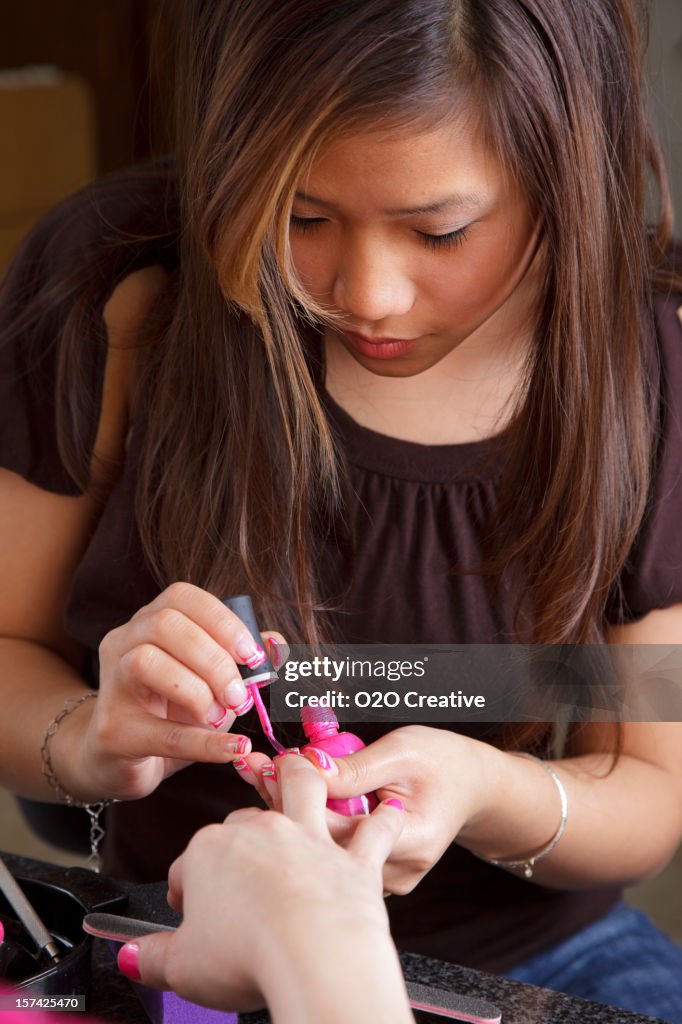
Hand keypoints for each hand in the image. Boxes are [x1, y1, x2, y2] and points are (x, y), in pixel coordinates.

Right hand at [55, 583, 283, 801]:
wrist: (118, 760)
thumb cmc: (169, 713)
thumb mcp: (209, 682)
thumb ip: (241, 660)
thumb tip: (276, 644)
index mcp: (148, 622)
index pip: (181, 597)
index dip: (222, 621)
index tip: (253, 656)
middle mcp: (123, 643)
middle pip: (165, 624)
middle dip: (214, 659)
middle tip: (239, 696)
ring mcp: (111, 686)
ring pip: (147, 661)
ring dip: (198, 690)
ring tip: (221, 716)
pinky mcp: (112, 732)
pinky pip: (161, 732)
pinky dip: (204, 741)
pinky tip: (233, 748)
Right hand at [119, 754, 406, 1016]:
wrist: (312, 954)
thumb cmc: (247, 954)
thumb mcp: (182, 966)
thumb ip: (154, 958)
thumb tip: (134, 956)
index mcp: (211, 852)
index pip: (190, 865)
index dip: (188, 890)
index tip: (190, 912)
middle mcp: (261, 834)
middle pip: (242, 821)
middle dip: (238, 834)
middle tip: (239, 863)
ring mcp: (309, 840)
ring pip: (303, 788)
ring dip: (301, 774)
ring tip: (299, 765)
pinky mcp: (354, 859)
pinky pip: (374, 832)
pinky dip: (384, 820)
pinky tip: (391, 808)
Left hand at [240, 726, 490, 895]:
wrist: (473, 784)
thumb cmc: (443, 763)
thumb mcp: (402, 752)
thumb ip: (356, 769)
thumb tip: (308, 771)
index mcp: (412, 840)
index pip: (339, 831)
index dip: (301, 798)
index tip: (271, 765)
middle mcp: (398, 871)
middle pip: (324, 847)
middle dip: (286, 805)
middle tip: (255, 768)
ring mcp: (386, 880)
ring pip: (324, 852)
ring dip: (297, 815)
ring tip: (266, 777)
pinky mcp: (375, 877)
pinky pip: (334, 853)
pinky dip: (313, 826)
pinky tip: (292, 800)